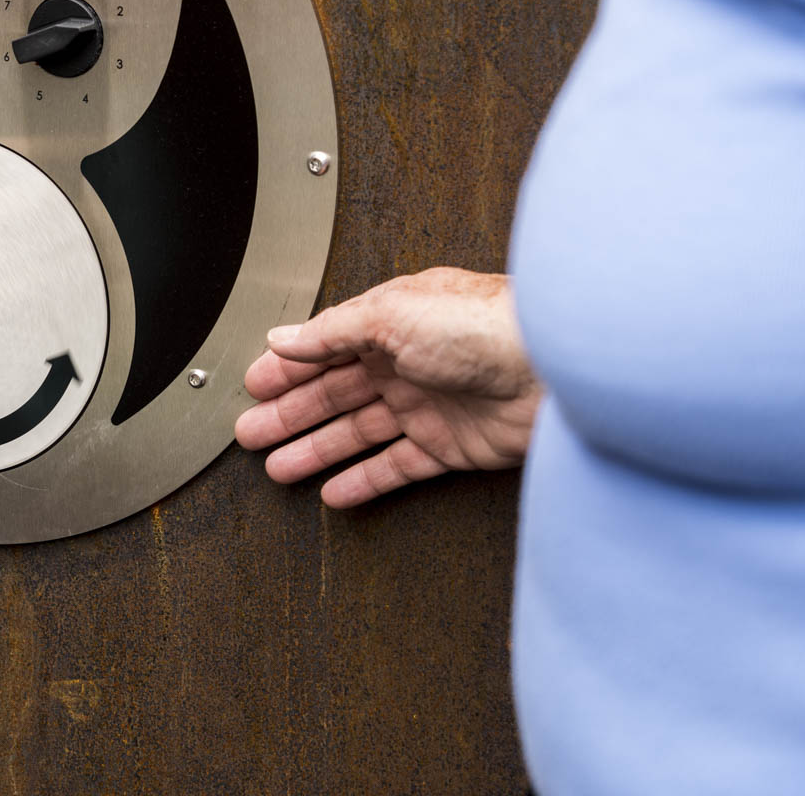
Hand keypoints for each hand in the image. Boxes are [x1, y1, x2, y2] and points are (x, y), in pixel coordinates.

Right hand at [235, 268, 541, 507]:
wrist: (552, 371)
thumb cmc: (484, 325)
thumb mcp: (391, 313)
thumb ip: (331, 331)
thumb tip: (283, 337)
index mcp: (390, 323)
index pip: (324, 348)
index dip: (286, 369)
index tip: (252, 388)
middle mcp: (406, 363)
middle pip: (333, 394)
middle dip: (289, 414)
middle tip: (251, 433)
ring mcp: (427, 407)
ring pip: (357, 432)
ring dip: (316, 450)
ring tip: (279, 467)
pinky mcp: (450, 447)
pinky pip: (396, 468)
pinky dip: (364, 481)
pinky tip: (336, 491)